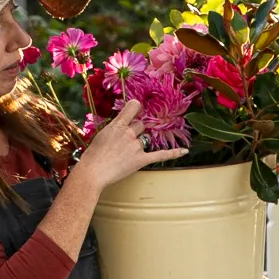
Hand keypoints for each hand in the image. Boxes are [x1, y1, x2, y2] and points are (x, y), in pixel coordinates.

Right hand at [71, 99, 185, 191]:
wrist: (93, 171)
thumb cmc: (93, 154)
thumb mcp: (102, 134)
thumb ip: (115, 127)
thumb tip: (123, 124)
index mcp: (118, 125)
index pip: (133, 107)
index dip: (136, 107)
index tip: (137, 107)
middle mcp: (129, 133)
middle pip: (140, 125)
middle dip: (134, 131)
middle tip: (121, 143)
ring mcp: (136, 146)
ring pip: (144, 139)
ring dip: (138, 144)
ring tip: (123, 153)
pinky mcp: (140, 160)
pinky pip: (160, 155)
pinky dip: (173, 153)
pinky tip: (184, 151)